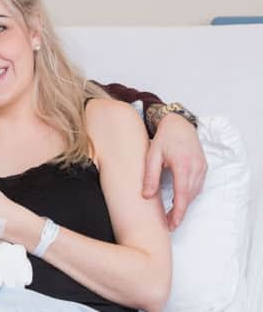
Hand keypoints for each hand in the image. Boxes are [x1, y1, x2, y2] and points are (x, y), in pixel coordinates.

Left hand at [143, 113, 207, 230]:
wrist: (179, 125)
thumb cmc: (163, 139)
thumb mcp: (152, 155)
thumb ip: (150, 176)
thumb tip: (146, 196)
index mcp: (182, 165)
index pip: (182, 194)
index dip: (178, 212)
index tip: (172, 224)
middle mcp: (196, 168)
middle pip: (189, 197)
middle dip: (180, 212)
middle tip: (169, 224)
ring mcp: (202, 168)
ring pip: (195, 193)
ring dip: (185, 205)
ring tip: (172, 215)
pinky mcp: (203, 167)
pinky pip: (198, 186)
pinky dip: (189, 195)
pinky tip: (180, 200)